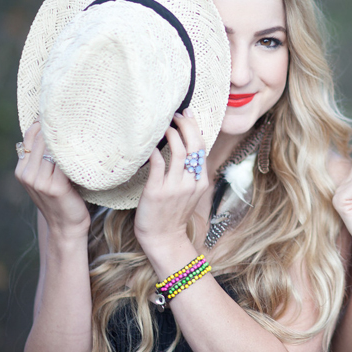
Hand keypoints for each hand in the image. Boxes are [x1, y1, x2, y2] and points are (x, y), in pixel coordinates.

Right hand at [14, 122, 89, 238]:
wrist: (67, 226)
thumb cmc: (64, 198)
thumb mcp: (48, 176)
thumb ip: (46, 157)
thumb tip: (58, 129)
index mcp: (22, 168)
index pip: (31, 134)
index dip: (47, 121)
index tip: (66, 111)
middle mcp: (26, 173)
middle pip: (42, 137)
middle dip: (59, 125)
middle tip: (80, 113)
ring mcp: (39, 180)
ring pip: (52, 147)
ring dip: (69, 135)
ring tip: (86, 124)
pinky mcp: (54, 187)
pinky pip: (64, 161)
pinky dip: (76, 152)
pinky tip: (89, 145)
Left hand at [133, 109, 208, 249]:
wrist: (163, 238)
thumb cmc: (172, 214)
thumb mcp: (189, 193)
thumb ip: (190, 173)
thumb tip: (185, 149)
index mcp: (201, 182)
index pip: (202, 148)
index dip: (195, 127)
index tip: (187, 114)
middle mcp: (191, 183)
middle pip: (194, 146)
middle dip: (186, 125)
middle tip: (176, 114)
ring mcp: (175, 187)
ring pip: (179, 152)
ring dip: (171, 134)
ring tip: (164, 126)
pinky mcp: (157, 191)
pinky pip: (157, 164)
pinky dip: (154, 150)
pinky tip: (149, 145)